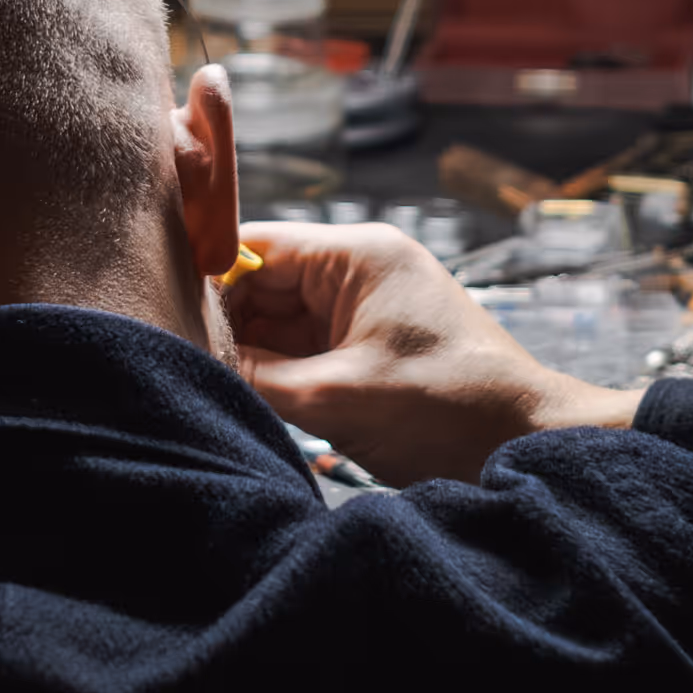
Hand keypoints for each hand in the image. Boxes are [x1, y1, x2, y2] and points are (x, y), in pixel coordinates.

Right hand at [221, 222, 636, 483]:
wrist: (533, 446)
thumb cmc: (449, 409)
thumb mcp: (336, 396)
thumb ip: (256, 376)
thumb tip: (192, 362)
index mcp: (359, 256)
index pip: (255, 246)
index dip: (205, 277)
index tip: (160, 311)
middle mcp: (362, 271)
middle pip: (263, 285)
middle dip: (224, 324)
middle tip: (181, 363)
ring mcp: (368, 311)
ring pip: (281, 323)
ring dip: (251, 356)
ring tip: (209, 387)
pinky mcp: (374, 350)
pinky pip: (307, 351)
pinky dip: (279, 375)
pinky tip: (249, 401)